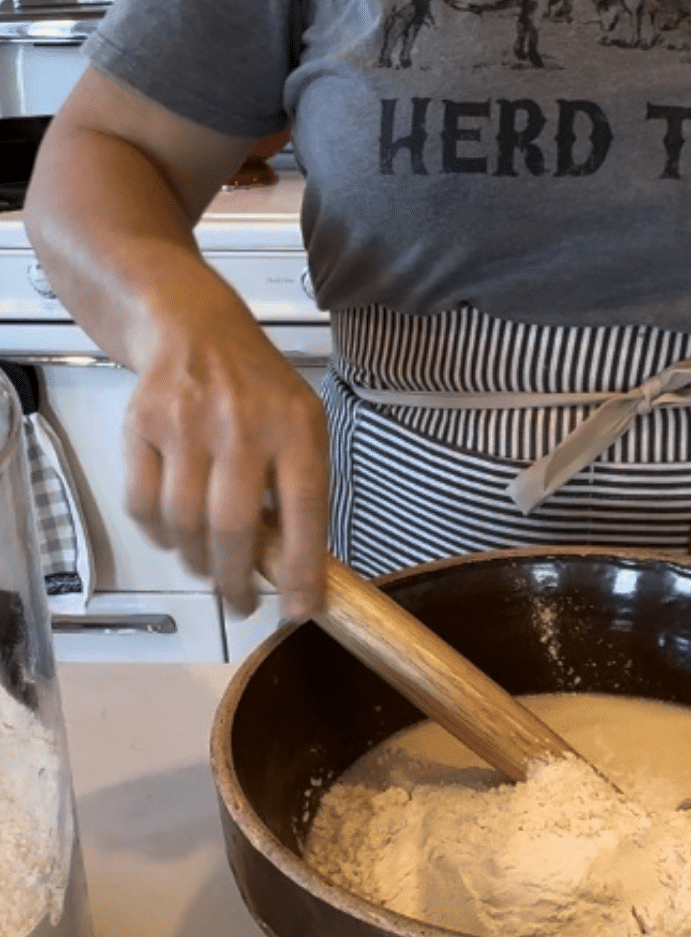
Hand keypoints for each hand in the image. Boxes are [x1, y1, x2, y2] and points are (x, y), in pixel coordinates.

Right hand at [121, 305, 328, 618]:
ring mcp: (186, 423)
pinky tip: (175, 536)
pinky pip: (142, 504)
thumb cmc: (257, 387)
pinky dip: (158, 534)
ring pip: (184, 523)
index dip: (302, 569)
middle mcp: (241, 424)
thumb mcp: (301, 423)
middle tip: (240, 602)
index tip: (300, 609)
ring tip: (209, 568)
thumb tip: (298, 566)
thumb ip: (302, 486)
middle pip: (232, 527)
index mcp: (295, 427)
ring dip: (196, 562)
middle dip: (236, 580)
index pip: (304, 511)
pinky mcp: (140, 425)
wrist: (193, 327)